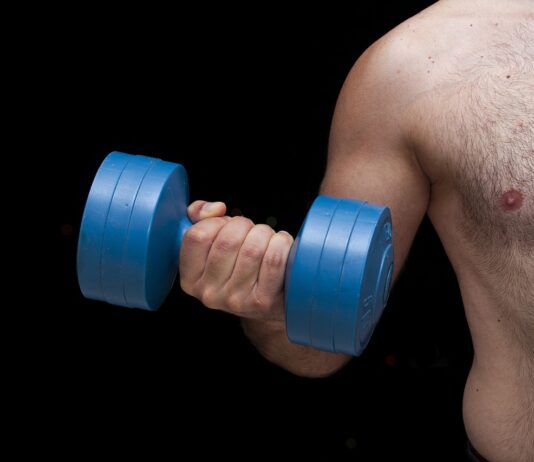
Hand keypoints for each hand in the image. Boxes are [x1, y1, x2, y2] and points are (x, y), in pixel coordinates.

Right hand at [179, 201, 293, 321]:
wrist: (268, 303)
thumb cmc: (239, 266)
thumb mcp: (211, 244)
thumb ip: (200, 217)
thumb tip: (216, 208)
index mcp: (190, 279)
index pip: (197, 236)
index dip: (216, 222)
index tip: (226, 226)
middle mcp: (209, 293)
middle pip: (228, 239)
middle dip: (245, 225)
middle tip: (251, 231)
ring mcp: (236, 300)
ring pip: (253, 247)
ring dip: (265, 233)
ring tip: (266, 239)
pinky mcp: (263, 302)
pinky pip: (274, 259)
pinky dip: (281, 244)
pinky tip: (280, 245)